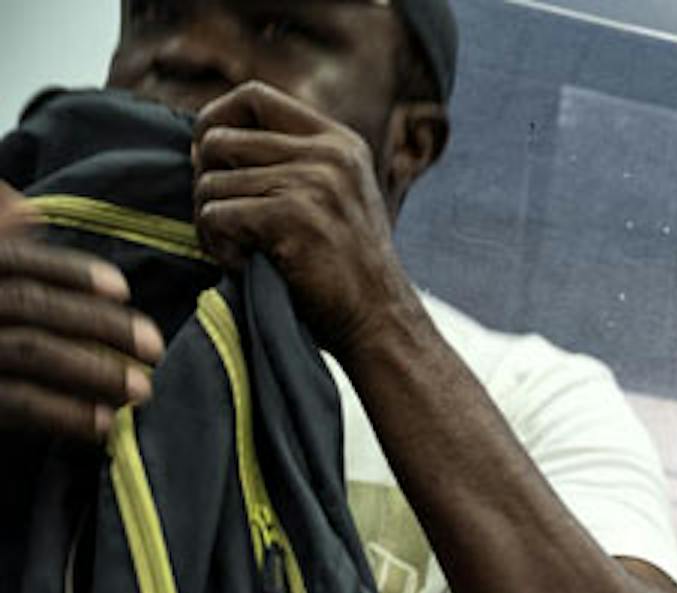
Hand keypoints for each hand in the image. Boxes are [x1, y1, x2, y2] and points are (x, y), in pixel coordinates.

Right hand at [0, 193, 162, 442]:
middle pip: (28, 303)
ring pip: (28, 350)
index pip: (11, 259)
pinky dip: (63, 413)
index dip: (67, 269)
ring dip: (95, 369)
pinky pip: (14, 402)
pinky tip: (104, 424)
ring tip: (143, 389)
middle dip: (98, 322)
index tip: (122, 287)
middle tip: (154, 346)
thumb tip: (28, 215)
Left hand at [190, 81, 421, 359]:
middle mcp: (328, 155)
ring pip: (209, 182)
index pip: (253, 97)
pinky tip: (246, 265)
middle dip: (205, 180)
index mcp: (339, 143)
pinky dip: (218, 247)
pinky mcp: (291, 217)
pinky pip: (214, 215)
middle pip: (219, 139)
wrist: (383, 325)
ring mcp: (312, 184)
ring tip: (243, 251)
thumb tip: (208, 141)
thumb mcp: (336, 197)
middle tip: (226, 219)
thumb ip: (293, 161)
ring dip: (212, 223)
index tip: (210, 157)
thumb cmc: (348, 272)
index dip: (215, 118)